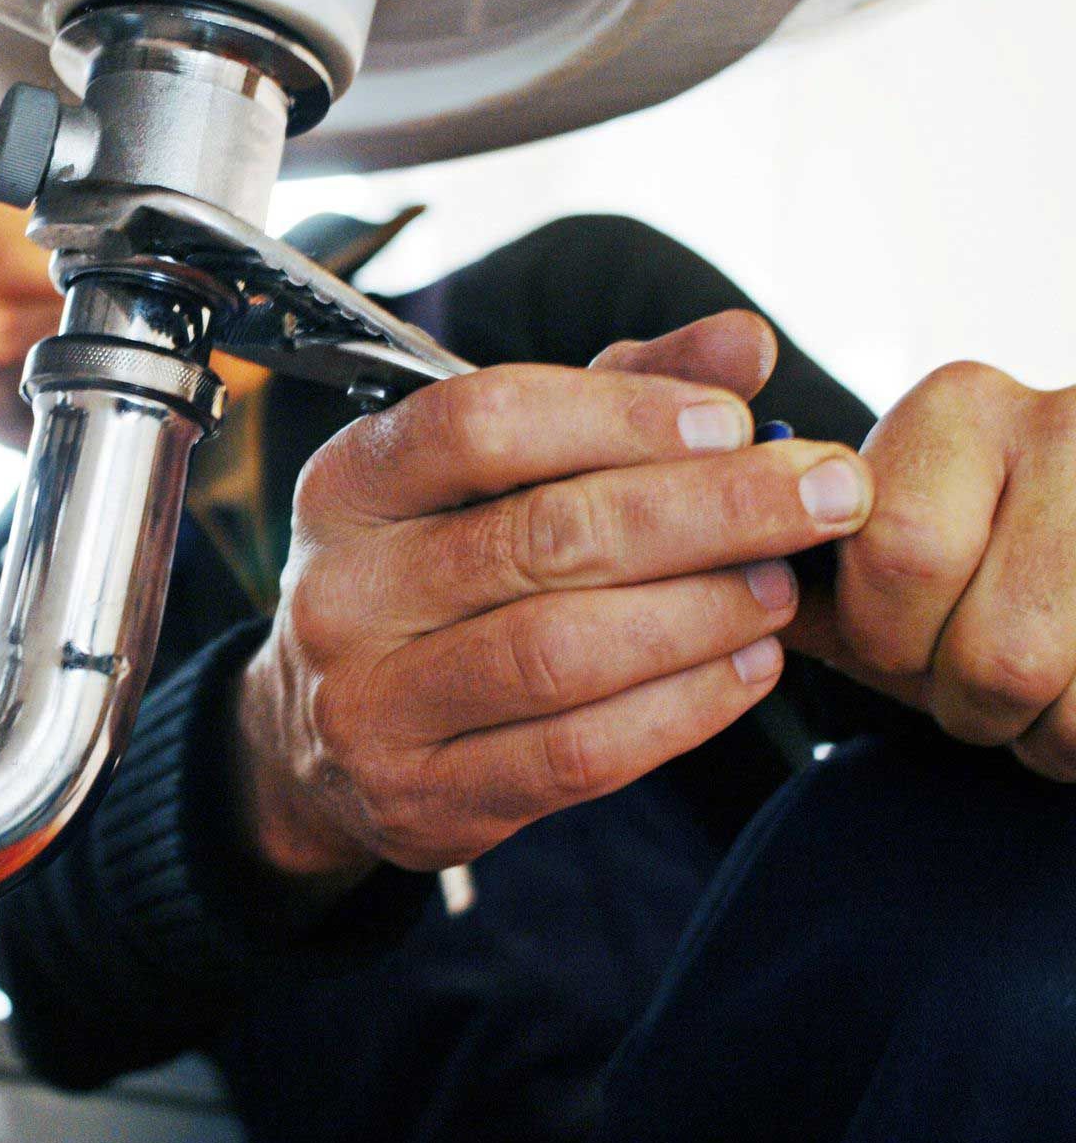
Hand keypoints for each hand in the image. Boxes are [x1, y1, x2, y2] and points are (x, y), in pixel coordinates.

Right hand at [233, 313, 874, 896]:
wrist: (319, 740)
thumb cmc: (432, 573)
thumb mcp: (490, 474)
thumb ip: (613, 397)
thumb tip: (744, 341)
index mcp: (349, 484)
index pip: (480, 424)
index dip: (620, 416)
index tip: (735, 419)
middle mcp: (340, 592)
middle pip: (542, 537)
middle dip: (708, 511)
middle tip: (824, 495)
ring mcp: (369, 706)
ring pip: (562, 651)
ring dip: (702, 613)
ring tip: (784, 587)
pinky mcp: (422, 800)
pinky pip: (575, 754)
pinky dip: (682, 709)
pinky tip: (747, 668)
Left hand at [783, 362, 1075, 779]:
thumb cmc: (984, 570)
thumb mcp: (898, 552)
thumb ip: (809, 575)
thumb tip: (734, 596)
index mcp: (959, 409)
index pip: (897, 553)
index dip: (886, 636)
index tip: (899, 637)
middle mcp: (1069, 426)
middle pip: (993, 648)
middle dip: (962, 698)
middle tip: (973, 682)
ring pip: (1060, 688)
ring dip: (1038, 730)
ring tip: (1038, 691)